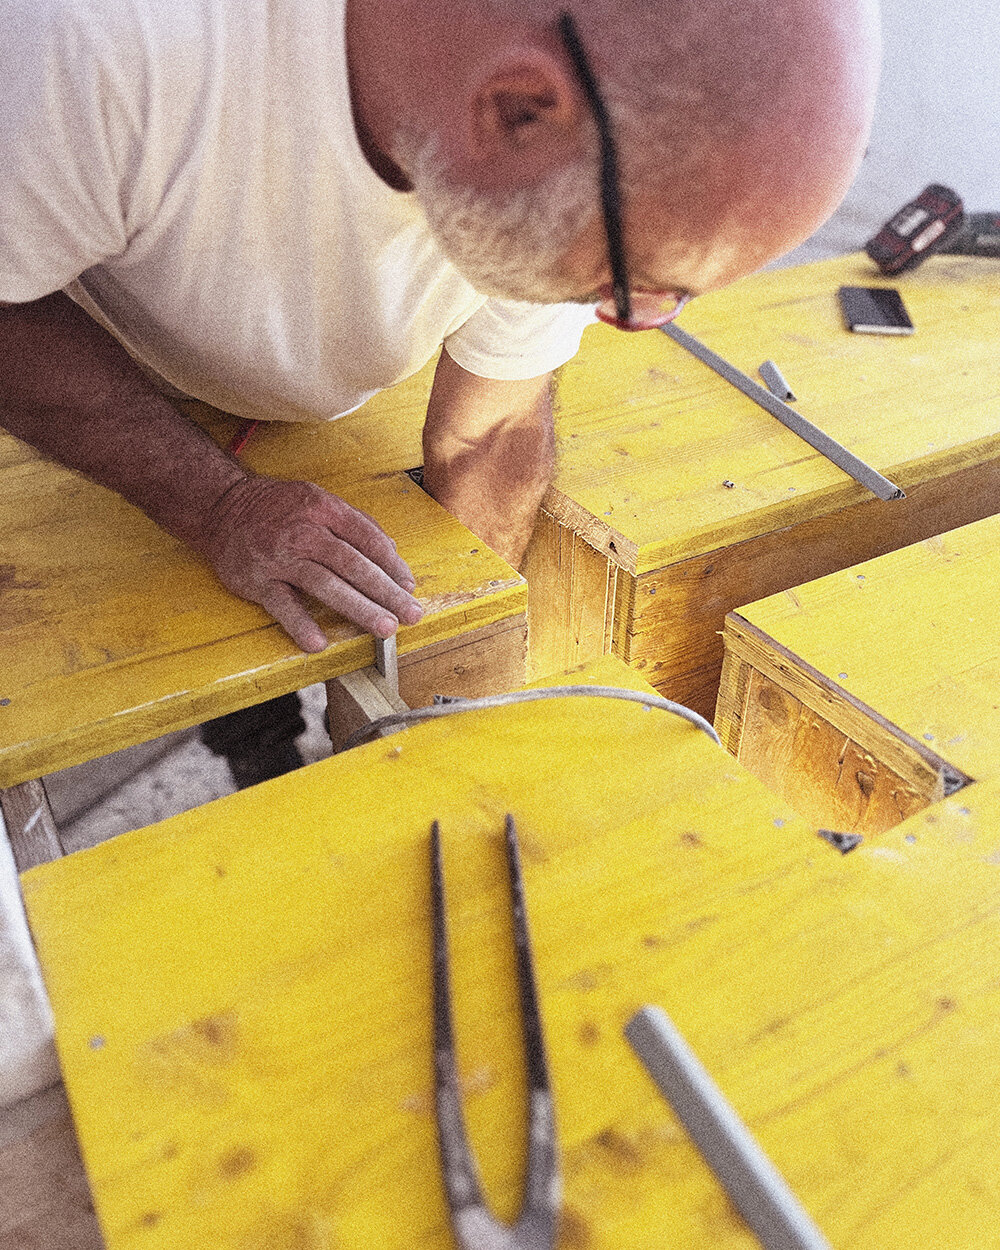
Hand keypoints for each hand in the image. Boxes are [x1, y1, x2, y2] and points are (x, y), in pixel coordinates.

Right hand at [196, 475, 422, 651]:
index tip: (409, 587)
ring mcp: (280, 557)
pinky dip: (300, 624)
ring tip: (383, 627)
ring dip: (358, 608)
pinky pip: (282, 604)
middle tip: (409, 614)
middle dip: (385, 592)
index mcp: (324, 509)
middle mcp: (304, 531)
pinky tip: (319, 642)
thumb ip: (355, 524)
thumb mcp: (318, 501)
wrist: (221, 508)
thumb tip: (391, 552)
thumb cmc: (278, 508)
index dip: (392, 565)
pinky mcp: (257, 580)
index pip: (367, 539)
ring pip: (325, 584)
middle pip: (352, 565)